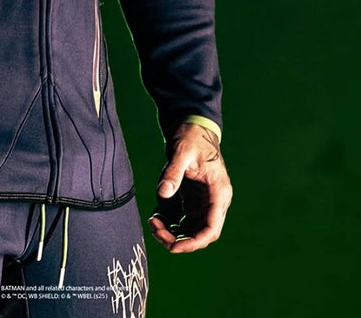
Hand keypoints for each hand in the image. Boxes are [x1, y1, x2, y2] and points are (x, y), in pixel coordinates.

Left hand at [148, 121, 231, 253]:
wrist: (192, 125)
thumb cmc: (191, 137)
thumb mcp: (182, 151)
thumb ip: (173, 172)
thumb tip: (162, 193)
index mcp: (218, 192)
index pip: (211, 228)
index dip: (194, 242)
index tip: (174, 246)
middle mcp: (215, 200)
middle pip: (202, 233)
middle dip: (180, 239)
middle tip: (156, 230)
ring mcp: (205, 201)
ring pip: (193, 229)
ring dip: (174, 233)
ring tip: (153, 223)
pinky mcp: (195, 199)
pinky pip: (185, 220)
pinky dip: (172, 224)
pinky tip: (157, 217)